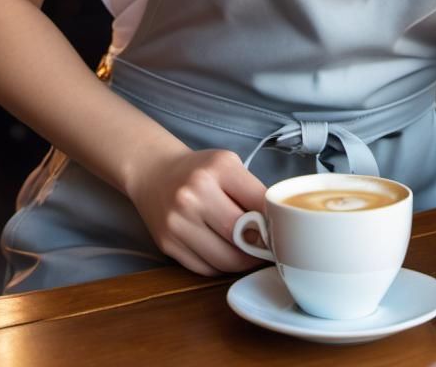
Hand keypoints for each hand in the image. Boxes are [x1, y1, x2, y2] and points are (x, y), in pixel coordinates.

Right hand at [127, 145, 267, 275]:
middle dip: (260, 247)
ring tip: (250, 253)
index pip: (258, 203)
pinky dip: (221, 266)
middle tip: (269, 249)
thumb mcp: (229, 165)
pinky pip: (205, 268)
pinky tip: (226, 254)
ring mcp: (177, 222)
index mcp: (218, 169)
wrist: (154, 172)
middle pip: (241, 236)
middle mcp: (194, 194)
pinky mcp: (167, 244)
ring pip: (224, 260)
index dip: (275, 221)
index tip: (281, 229)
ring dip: (243, 262)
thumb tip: (277, 228)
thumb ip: (251, 192)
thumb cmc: (200, 170)